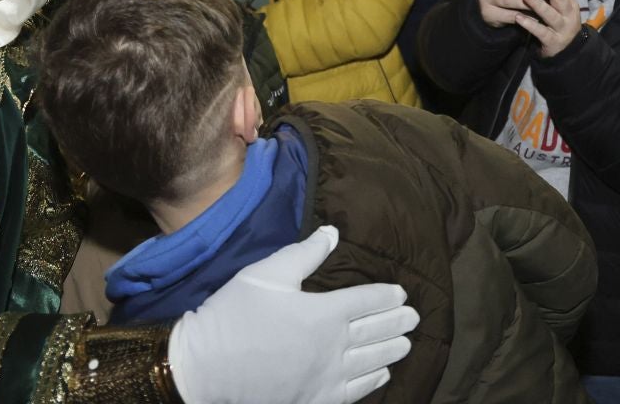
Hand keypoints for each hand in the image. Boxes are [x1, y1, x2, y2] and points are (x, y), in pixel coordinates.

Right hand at [169, 225, 417, 403]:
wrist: (205, 368)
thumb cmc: (234, 315)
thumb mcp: (268, 273)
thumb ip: (305, 253)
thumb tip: (332, 232)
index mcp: (324, 312)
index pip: (367, 301)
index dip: (386, 296)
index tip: (401, 293)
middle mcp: (332, 347)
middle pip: (375, 333)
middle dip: (397, 323)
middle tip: (413, 319)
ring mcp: (325, 378)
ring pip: (369, 363)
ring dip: (390, 352)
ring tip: (405, 345)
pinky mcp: (313, 400)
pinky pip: (353, 393)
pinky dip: (372, 383)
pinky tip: (380, 377)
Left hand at [512, 0, 580, 57]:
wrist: (567, 51)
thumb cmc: (560, 23)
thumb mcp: (561, 7)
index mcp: (570, 5)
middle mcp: (569, 16)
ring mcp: (561, 29)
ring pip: (551, 16)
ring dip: (538, 5)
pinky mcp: (552, 42)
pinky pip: (541, 32)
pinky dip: (530, 25)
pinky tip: (518, 18)